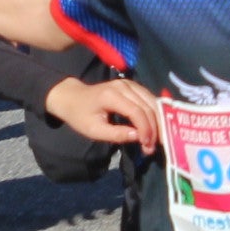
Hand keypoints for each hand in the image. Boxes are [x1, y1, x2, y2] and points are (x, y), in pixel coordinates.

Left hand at [45, 75, 159, 151]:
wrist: (72, 97)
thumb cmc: (80, 115)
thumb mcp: (94, 130)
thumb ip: (116, 134)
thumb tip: (138, 137)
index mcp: (111, 95)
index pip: (136, 112)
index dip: (145, 129)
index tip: (147, 146)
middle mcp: (123, 86)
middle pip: (147, 106)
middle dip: (153, 128)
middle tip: (152, 147)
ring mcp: (129, 83)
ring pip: (152, 102)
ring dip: (157, 121)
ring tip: (155, 140)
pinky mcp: (132, 85)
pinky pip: (149, 99)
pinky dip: (154, 113)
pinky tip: (154, 127)